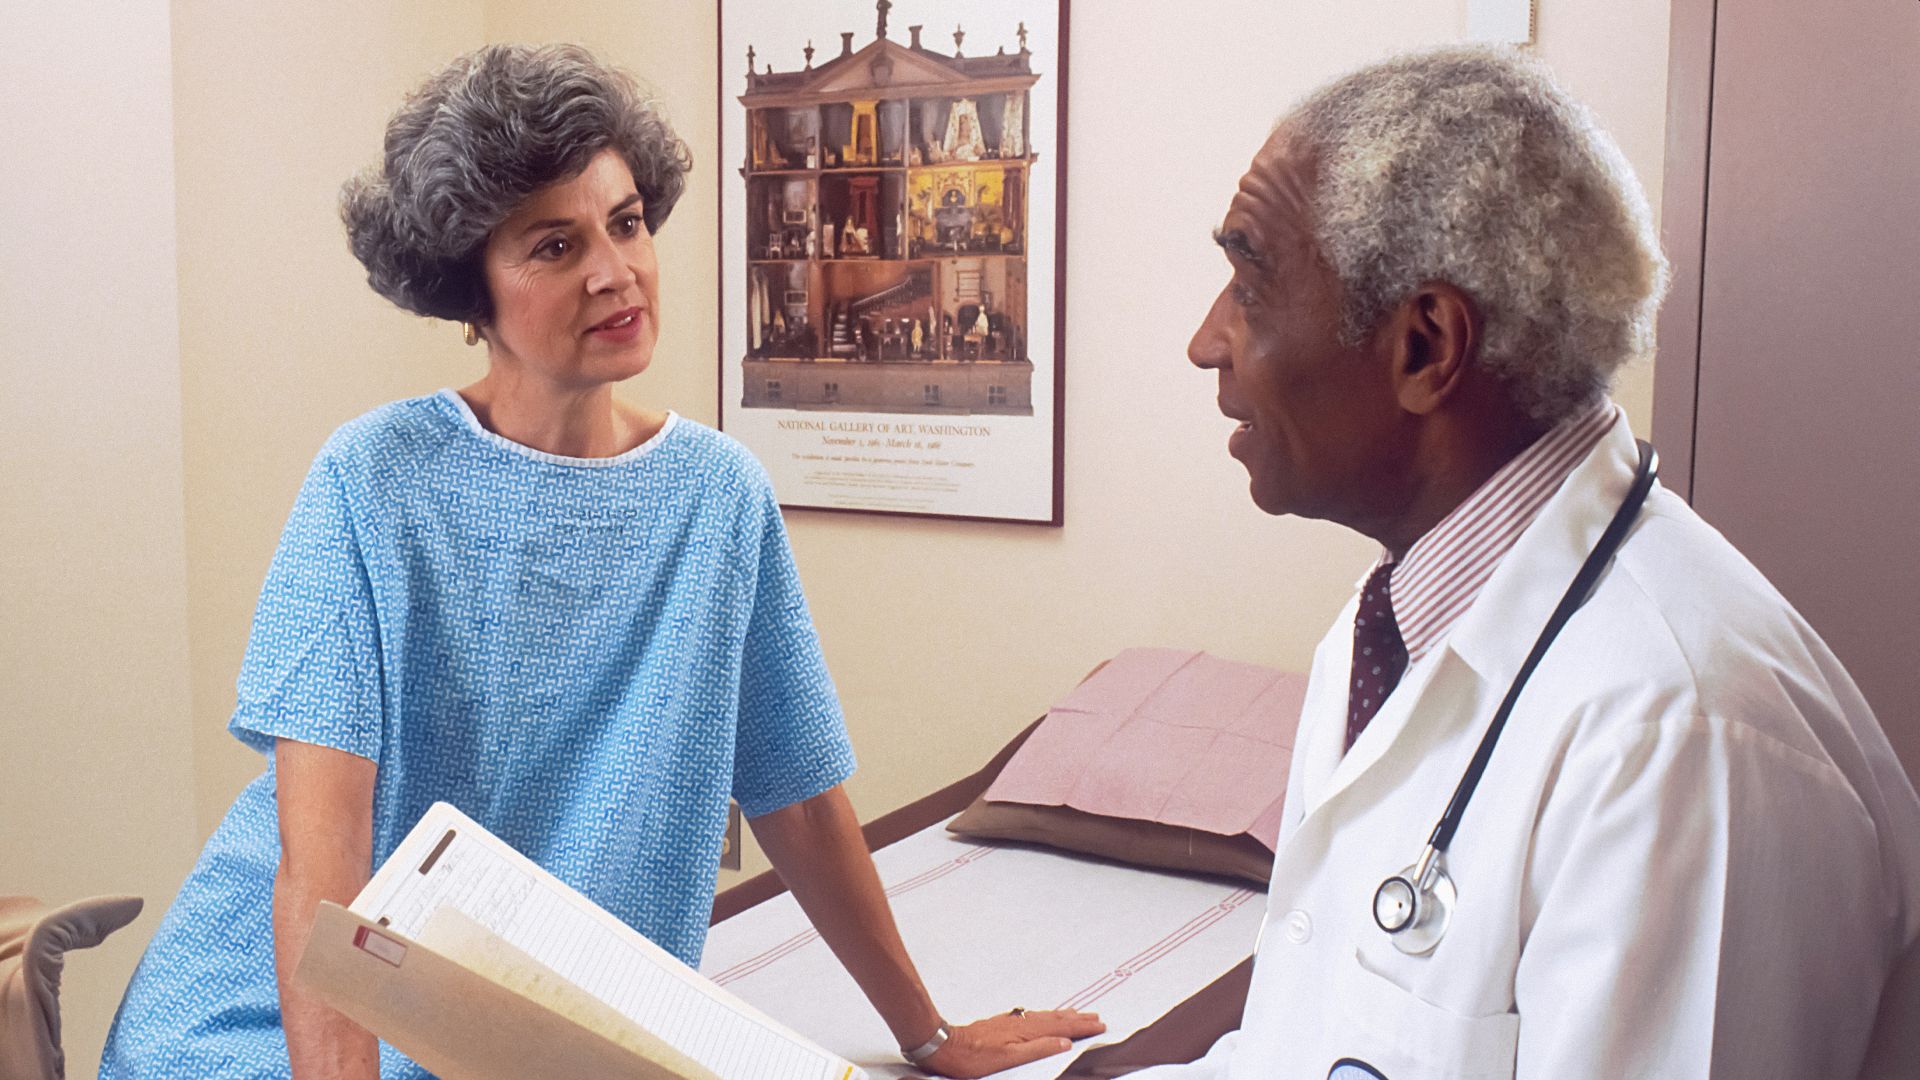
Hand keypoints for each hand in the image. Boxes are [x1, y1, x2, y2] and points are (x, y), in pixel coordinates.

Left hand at [917, 1008, 1106, 1077]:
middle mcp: (1021, 1024)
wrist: (945, 1046)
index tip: (1099, 1025)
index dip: (1081, 1027)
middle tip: (1097, 1017)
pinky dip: (1046, 1017)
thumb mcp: (1008, 1059)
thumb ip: (1038, 1049)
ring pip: (1045, 1017)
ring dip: (1064, 1016)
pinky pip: (1033, 1018)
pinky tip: (1044, 1018)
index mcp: (1026, 1033)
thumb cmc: (974, 1058)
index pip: (1061, 1029)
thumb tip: (1064, 1043)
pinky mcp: (1002, 1024)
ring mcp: (1011, 1023)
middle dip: (1078, 1019)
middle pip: (1056, 1019)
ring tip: (1078, 1015)